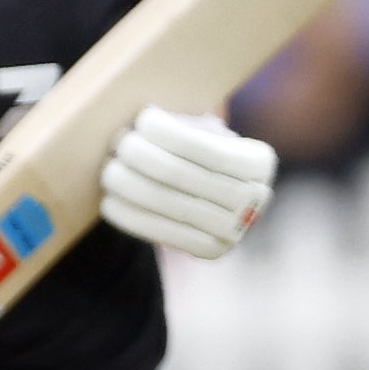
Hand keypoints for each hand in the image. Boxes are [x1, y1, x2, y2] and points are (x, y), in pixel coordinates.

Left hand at [101, 105, 275, 258]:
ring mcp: (236, 230)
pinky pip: (166, 235)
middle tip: (118, 141)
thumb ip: (180, 122)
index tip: (143, 119)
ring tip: (109, 168)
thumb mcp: (198, 125)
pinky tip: (110, 201)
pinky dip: (132, 217)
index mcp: (259, 161)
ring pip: (172, 206)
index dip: (172, 134)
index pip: (212, 150)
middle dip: (143, 156)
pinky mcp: (211, 250)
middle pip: (185, 177)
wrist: (203, 189)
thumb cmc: (192, 144)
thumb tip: (139, 121)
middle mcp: (255, 199)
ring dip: (131, 185)